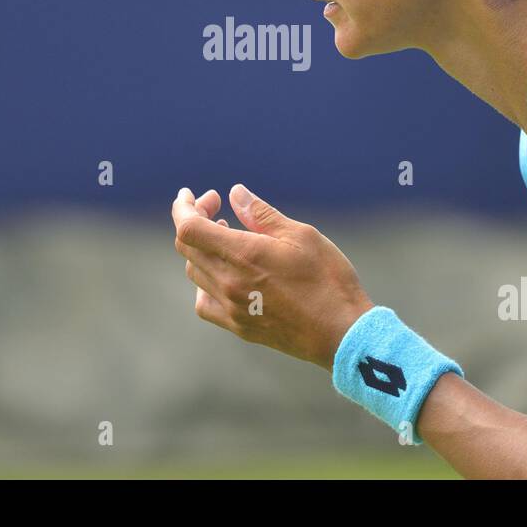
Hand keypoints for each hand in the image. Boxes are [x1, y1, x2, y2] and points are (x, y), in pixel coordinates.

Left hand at [171, 184, 373, 370]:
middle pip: (187, 248)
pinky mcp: (239, 327)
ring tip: (226, 234)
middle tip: (216, 207)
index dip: (184, 207)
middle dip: (194, 220)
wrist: (342, 332)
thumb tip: (235, 193)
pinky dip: (204, 283)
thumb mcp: (301, 235)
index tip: (196, 195)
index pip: (188, 228)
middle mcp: (229, 282)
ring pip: (194, 272)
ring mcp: (231, 308)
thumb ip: (261, 215)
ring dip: (201, 248)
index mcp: (243, 255)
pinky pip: (204, 303)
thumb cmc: (328, 279)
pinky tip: (224, 274)